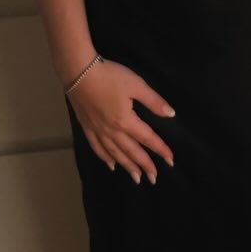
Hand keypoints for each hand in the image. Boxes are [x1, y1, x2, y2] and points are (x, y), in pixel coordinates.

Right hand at [67, 60, 175, 183]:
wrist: (79, 73)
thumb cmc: (110, 76)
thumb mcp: (137, 85)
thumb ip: (153, 101)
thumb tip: (171, 114)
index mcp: (126, 121)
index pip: (147, 138)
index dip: (160, 149)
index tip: (170, 160)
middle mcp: (111, 131)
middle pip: (131, 152)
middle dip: (144, 165)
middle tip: (154, 178)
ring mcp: (97, 131)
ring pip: (115, 154)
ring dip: (127, 166)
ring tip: (136, 178)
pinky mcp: (87, 127)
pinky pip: (97, 148)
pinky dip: (105, 158)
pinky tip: (111, 165)